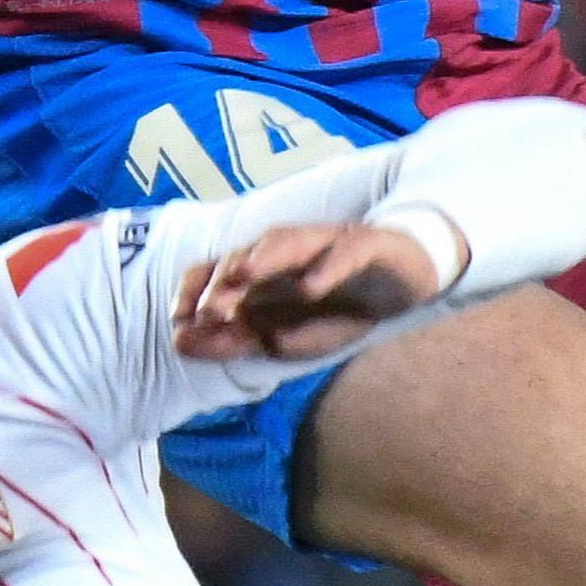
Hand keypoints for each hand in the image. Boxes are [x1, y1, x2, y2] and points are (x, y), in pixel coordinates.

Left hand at [173, 222, 442, 363]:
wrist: (407, 277)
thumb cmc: (342, 305)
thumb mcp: (288, 336)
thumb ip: (239, 339)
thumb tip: (184, 342)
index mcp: (265, 269)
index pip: (218, 270)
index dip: (194, 291)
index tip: (178, 322)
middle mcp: (288, 250)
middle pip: (246, 256)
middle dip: (223, 282)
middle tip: (206, 312)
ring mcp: (326, 244)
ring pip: (288, 242)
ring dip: (263, 259)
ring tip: (242, 276)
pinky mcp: (366, 245)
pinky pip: (345, 253)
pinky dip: (327, 267)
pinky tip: (311, 287)